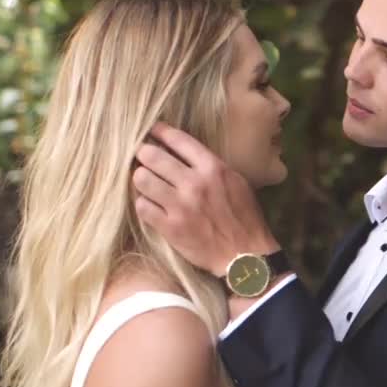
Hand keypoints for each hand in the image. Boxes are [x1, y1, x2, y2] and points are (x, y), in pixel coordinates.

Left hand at [132, 122, 279, 277]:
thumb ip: (212, 167)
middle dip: (144, 154)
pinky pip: (142, 206)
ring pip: (142, 179)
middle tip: (143, 157)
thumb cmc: (244, 218)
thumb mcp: (237, 183)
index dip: (161, 131)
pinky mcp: (170, 227)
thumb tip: (186, 153)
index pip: (179, 140)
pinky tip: (149, 205)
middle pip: (153, 156)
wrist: (245, 256)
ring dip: (141, 178)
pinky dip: (143, 204)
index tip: (152, 131)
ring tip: (145, 181)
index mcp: (214, 168)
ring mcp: (180, 205)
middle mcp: (195, 183)